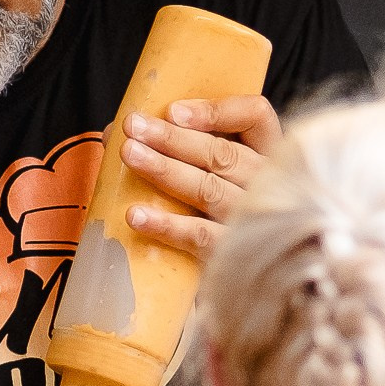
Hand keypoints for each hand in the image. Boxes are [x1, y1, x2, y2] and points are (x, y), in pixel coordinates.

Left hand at [122, 95, 282, 258]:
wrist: (245, 273)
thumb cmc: (217, 203)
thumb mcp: (214, 164)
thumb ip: (179, 142)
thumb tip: (116, 132)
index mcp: (267, 150)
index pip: (255, 115)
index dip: (216, 112)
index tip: (173, 111)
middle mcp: (267, 182)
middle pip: (223, 154)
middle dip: (174, 139)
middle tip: (134, 127)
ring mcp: (253, 219)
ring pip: (209, 189)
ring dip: (166, 171)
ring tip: (131, 156)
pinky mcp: (234, 252)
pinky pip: (199, 236)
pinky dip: (167, 225)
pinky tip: (136, 215)